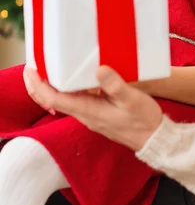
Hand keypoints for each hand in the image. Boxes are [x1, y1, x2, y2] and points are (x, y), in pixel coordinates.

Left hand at [23, 66, 162, 150]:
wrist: (153, 139)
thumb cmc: (143, 120)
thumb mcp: (132, 100)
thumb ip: (115, 85)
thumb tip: (99, 69)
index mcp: (88, 110)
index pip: (54, 99)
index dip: (39, 85)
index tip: (31, 70)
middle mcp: (85, 114)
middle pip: (53, 100)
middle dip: (39, 84)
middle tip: (33, 65)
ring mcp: (90, 115)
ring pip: (63, 100)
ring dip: (53, 85)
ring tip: (49, 66)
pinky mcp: (97, 113)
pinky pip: (76, 99)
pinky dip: (69, 87)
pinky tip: (75, 76)